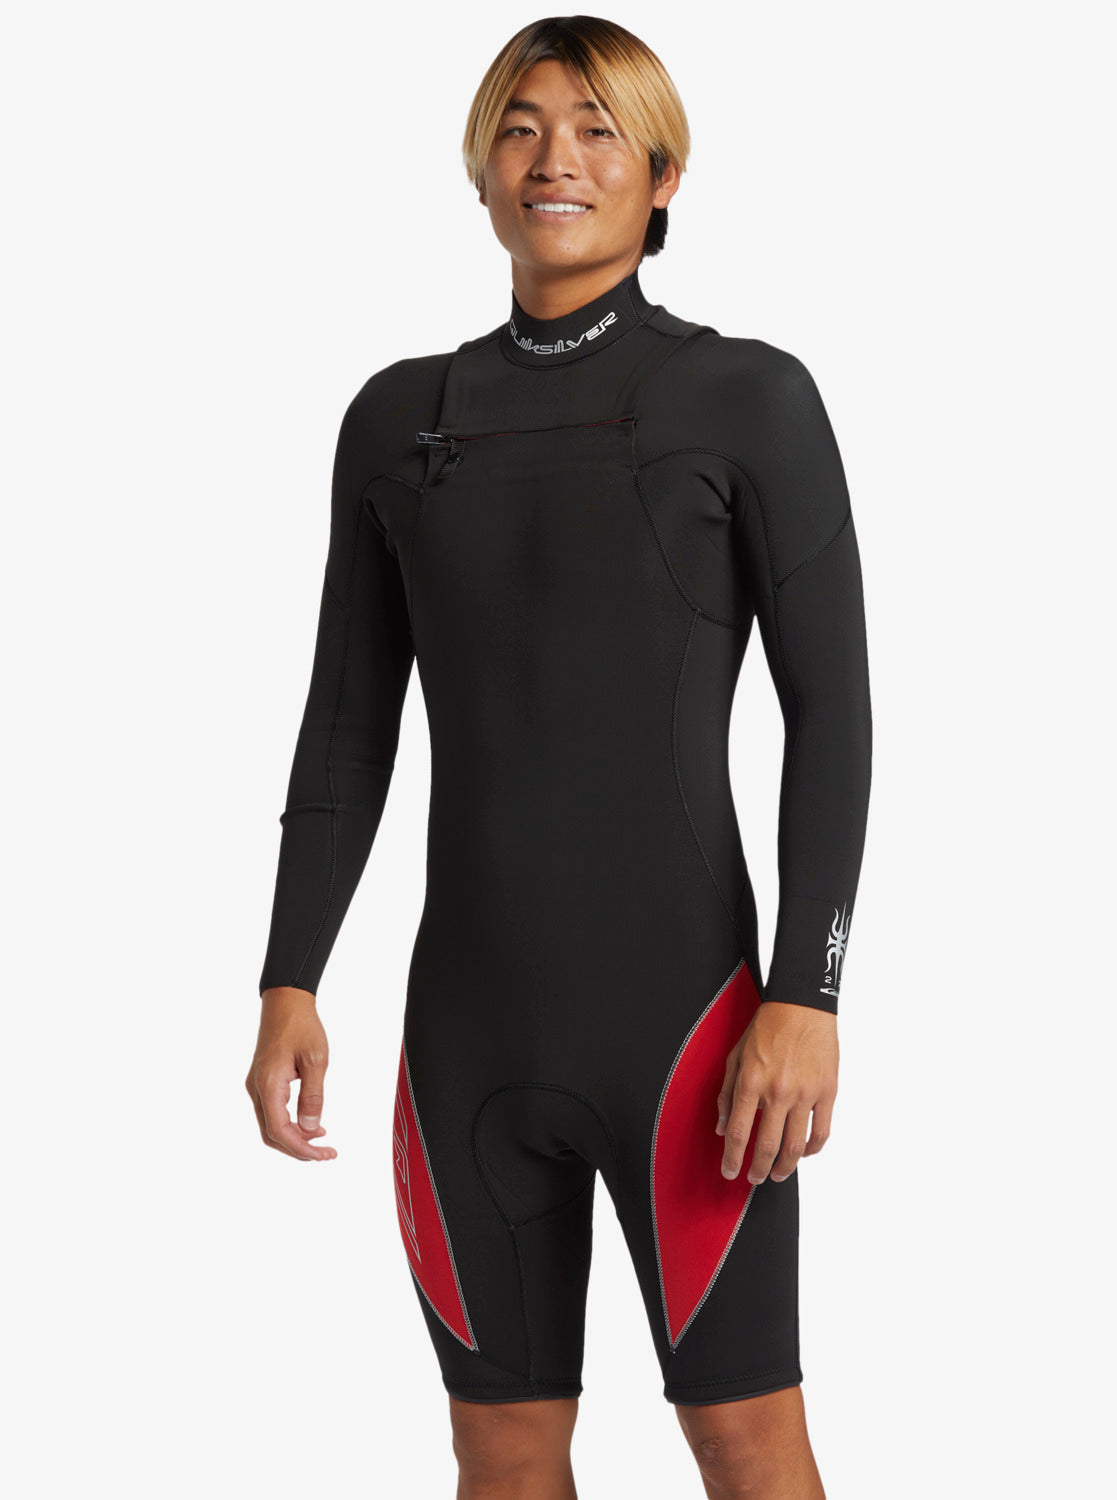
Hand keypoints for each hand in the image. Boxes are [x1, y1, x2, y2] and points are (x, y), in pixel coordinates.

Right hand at [245, 987, 336, 1160]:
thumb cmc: (301, 1025)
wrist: (285, 1000)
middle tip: (325, 1153)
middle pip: (271, 1134)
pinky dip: (289, 1122)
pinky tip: (310, 1122)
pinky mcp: (262, 1080)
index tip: (323, 1154)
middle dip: (297, 1148)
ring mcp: (257, 1085)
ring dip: (294, 1136)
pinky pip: (272, 1110)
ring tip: (322, 1139)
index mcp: (268, 1085)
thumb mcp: (316, 1060)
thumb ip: (313, 1096)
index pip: (279, 1131)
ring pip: (270, 1124)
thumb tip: (311, 1127)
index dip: (300, 1148)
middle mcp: (257, 1088)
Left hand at [715, 1001, 837, 1184]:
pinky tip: (804, 1154)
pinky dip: (812, 1150)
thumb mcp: (736, 1056)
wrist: (802, 1005)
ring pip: (796, 1147)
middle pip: (766, 1147)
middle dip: (757, 1171)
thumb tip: (721, 1127)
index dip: (731, 1159)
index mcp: (752, 1082)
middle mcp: (778, 1092)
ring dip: (785, 1168)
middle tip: (753, 1179)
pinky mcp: (828, 1092)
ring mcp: (806, 1094)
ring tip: (777, 1174)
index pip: (738, 1133)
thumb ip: (727, 1093)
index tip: (729, 1172)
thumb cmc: (767, 1027)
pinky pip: (821, 1132)